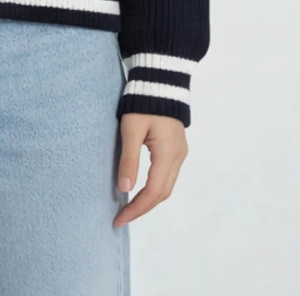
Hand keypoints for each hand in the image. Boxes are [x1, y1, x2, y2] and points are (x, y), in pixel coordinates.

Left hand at [113, 113, 187, 227]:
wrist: (160, 79)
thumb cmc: (143, 102)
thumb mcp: (131, 129)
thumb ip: (129, 159)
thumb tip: (124, 189)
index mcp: (168, 154)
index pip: (153, 192)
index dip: (136, 208)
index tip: (119, 219)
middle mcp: (178, 157)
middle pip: (162, 193)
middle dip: (142, 207)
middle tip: (121, 217)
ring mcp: (180, 152)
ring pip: (166, 186)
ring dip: (149, 199)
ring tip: (129, 207)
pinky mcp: (176, 147)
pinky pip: (167, 175)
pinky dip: (154, 187)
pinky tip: (141, 188)